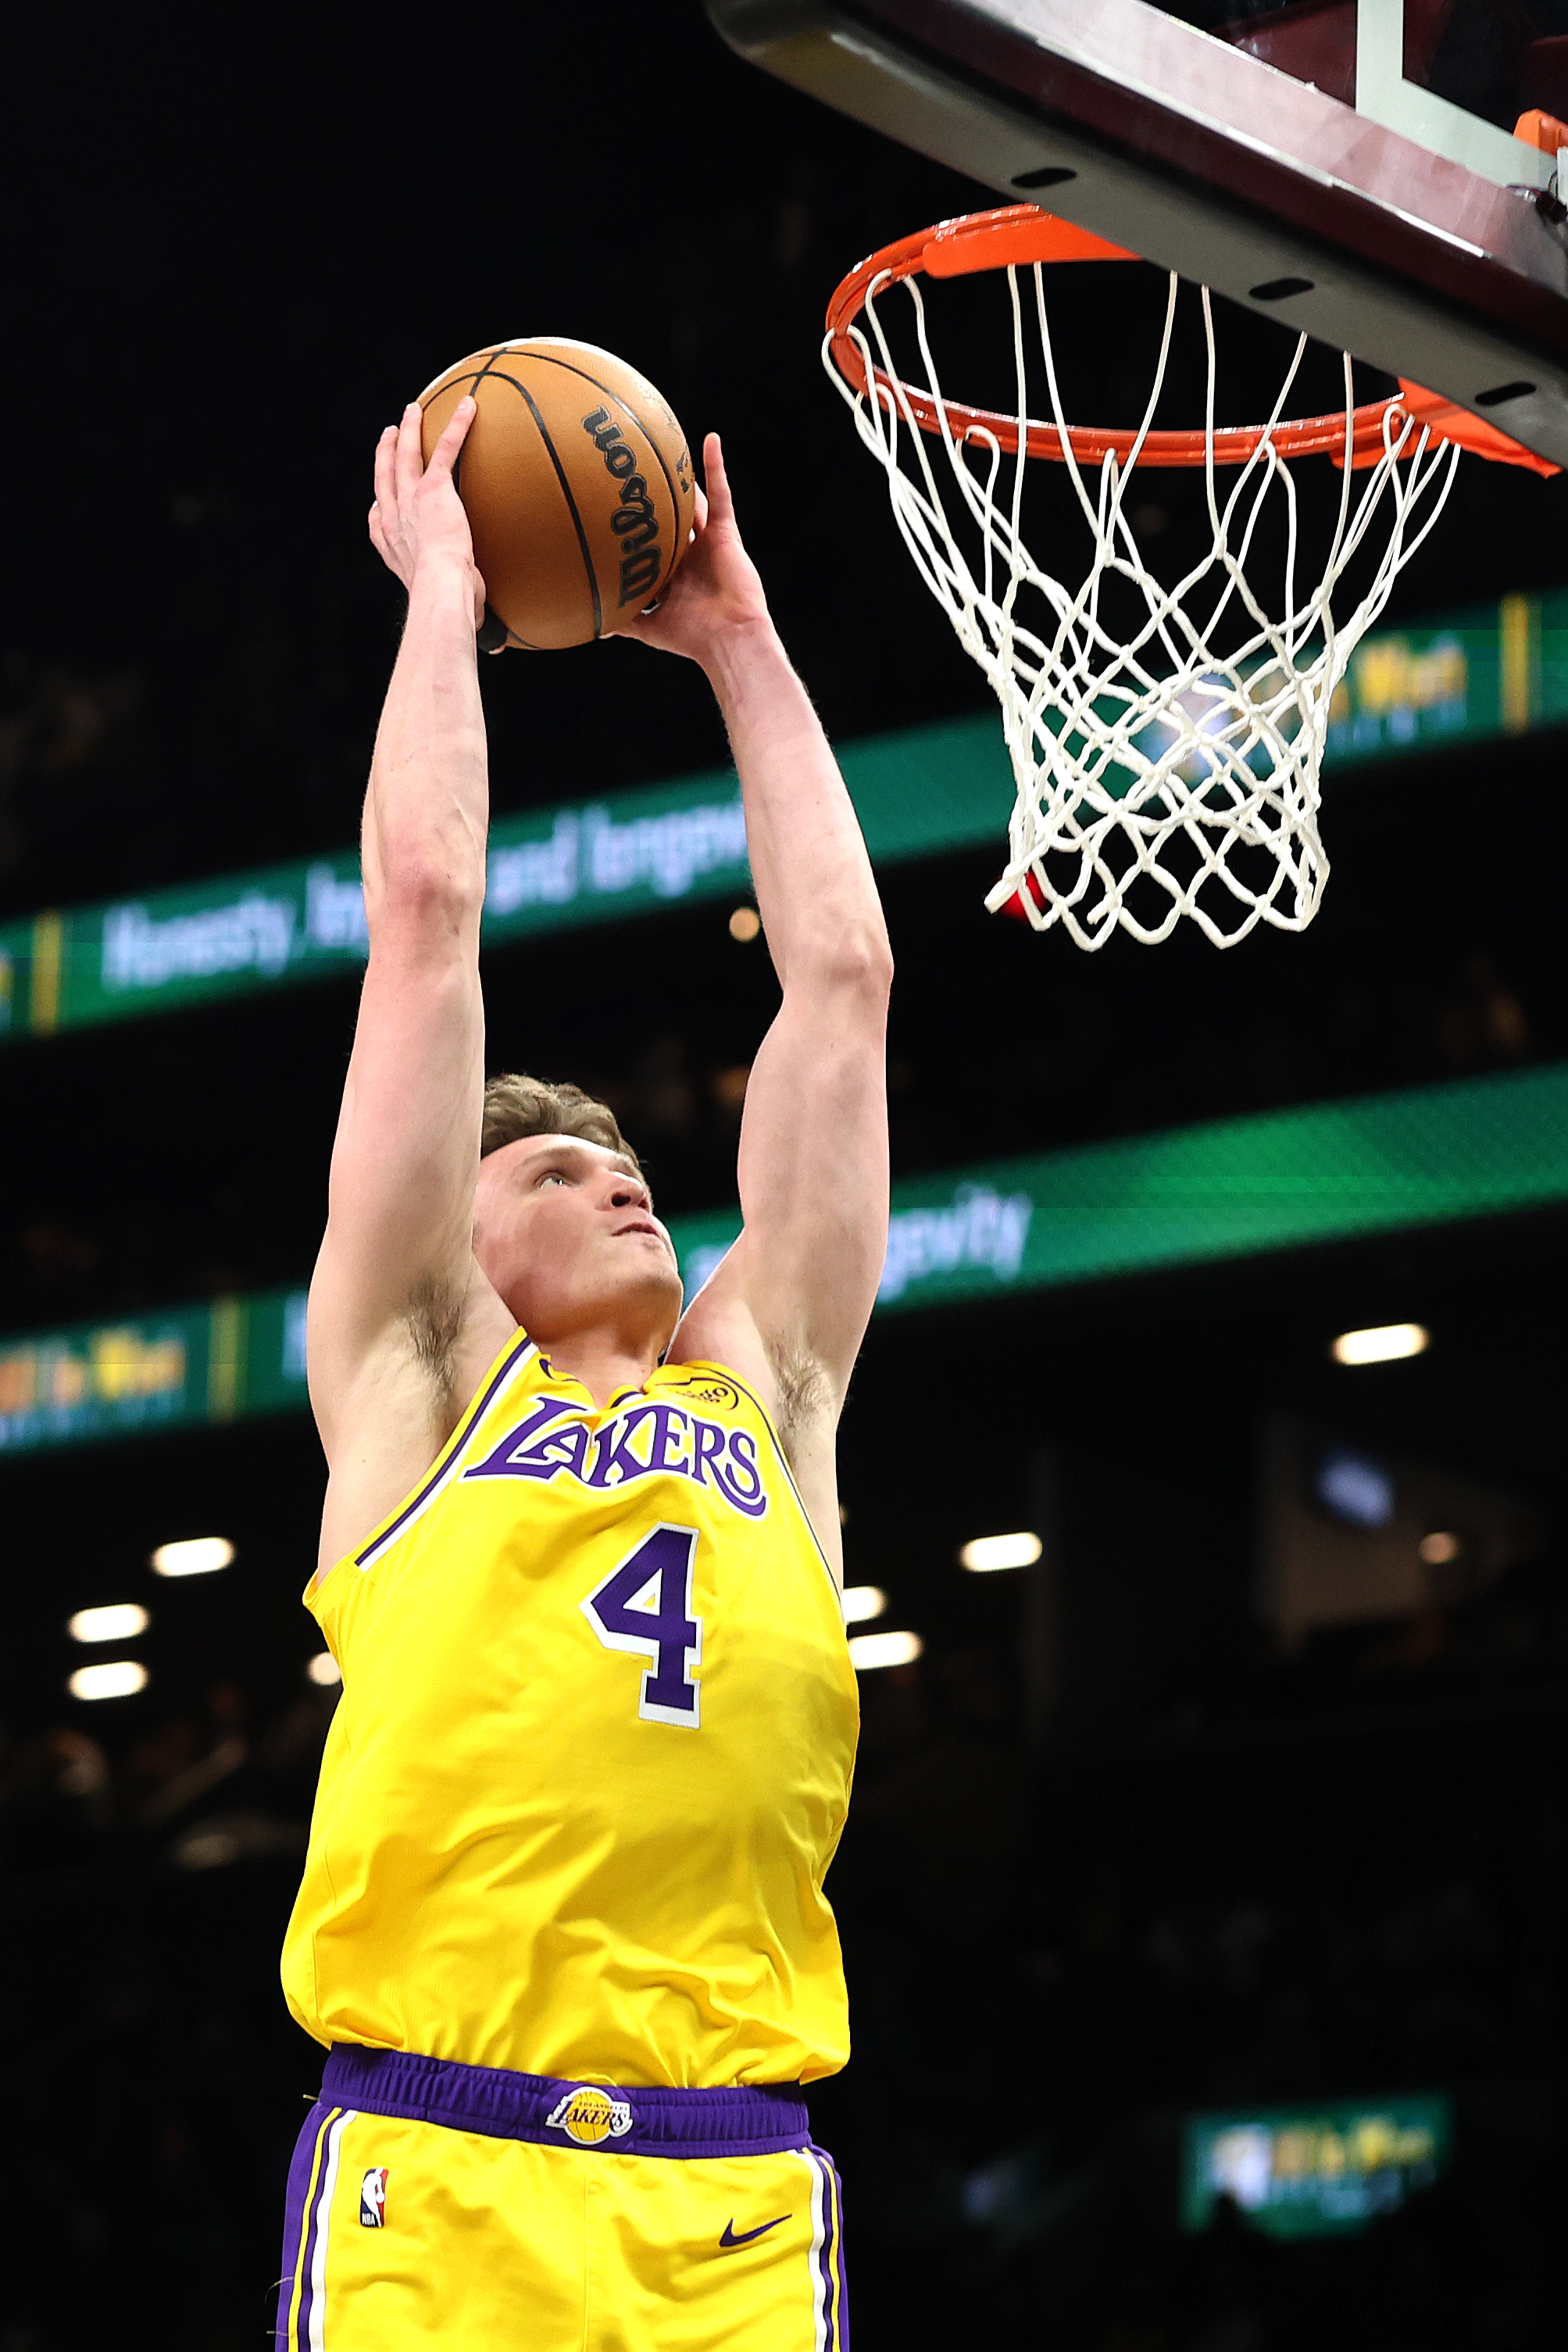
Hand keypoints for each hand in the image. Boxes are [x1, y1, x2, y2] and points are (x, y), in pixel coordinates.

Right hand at [369, 399, 485, 631]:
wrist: (441, 592)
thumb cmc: (447, 612)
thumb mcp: (457, 613)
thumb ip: (472, 618)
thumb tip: (498, 648)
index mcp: (394, 549)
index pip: (379, 524)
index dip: (378, 509)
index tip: (378, 502)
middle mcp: (395, 521)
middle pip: (384, 479)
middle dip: (384, 455)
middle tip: (387, 436)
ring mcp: (410, 502)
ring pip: (403, 456)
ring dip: (408, 432)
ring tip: (411, 412)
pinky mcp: (434, 490)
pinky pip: (446, 450)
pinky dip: (457, 426)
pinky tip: (469, 405)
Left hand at [608, 433, 769, 663]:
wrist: (727, 637)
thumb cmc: (692, 637)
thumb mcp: (650, 627)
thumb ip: (626, 620)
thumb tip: (596, 627)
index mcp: (674, 573)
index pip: (652, 544)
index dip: (638, 529)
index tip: (614, 510)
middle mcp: (690, 554)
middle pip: (669, 517)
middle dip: (655, 498)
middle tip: (632, 472)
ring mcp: (708, 540)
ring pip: (692, 500)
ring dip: (683, 476)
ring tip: (668, 444)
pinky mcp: (725, 532)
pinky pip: (721, 494)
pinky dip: (717, 466)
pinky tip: (711, 439)